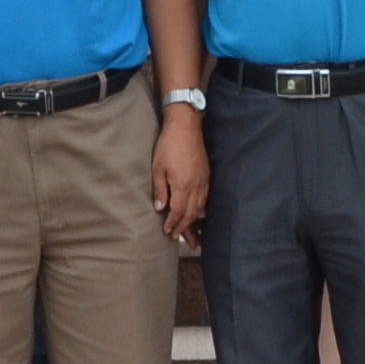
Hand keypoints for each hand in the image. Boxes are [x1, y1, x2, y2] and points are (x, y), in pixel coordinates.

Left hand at [150, 106, 212, 242]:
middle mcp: (196, 186)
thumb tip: (159, 208)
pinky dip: (201, 209)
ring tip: (190, 232)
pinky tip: (198, 213)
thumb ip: (160, 190)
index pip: (178, 211)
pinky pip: (206, 198)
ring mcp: (203, 181)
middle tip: (177, 237)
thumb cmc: (169, 145)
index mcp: (182, 185)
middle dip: (184, 227)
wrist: (186, 126)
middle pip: (191, 213)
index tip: (167, 231)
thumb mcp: (158, 167)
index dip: (172, 223)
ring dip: (194, 221)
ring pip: (200, 207)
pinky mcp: (207, 175)